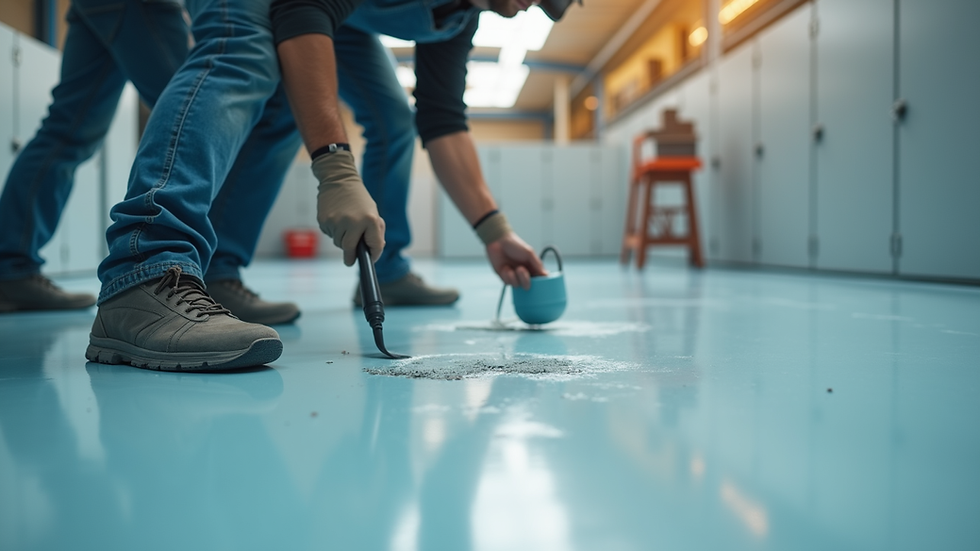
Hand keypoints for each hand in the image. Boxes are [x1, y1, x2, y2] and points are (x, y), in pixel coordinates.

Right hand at [312, 151, 384, 265]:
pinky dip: (333, 231)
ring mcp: (336, 221)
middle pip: (349, 249)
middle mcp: (353, 222)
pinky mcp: (324, 221)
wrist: (339, 179)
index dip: (373, 255)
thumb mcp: (373, 212)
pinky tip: (336, 218)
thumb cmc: (359, 199)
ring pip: (338, 243)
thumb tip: (373, 254)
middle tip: (350, 260)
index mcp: (370, 219)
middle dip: (350, 256)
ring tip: (344, 225)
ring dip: (342, 240)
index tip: (370, 260)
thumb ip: (376, 232)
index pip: (374, 245)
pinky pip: (330, 234)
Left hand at [486, 232, 546, 289]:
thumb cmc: (515, 245)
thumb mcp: (529, 253)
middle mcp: (524, 274)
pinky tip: (504, 267)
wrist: (499, 241)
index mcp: (532, 268)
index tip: (538, 283)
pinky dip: (506, 275)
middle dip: (524, 280)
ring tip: (510, 266)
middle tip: (520, 269)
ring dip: (514, 276)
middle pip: (527, 285)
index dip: (539, 283)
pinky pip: (508, 283)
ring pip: (517, 285)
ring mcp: (514, 276)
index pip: (539, 279)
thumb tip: (546, 274)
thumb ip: (537, 264)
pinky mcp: (505, 278)